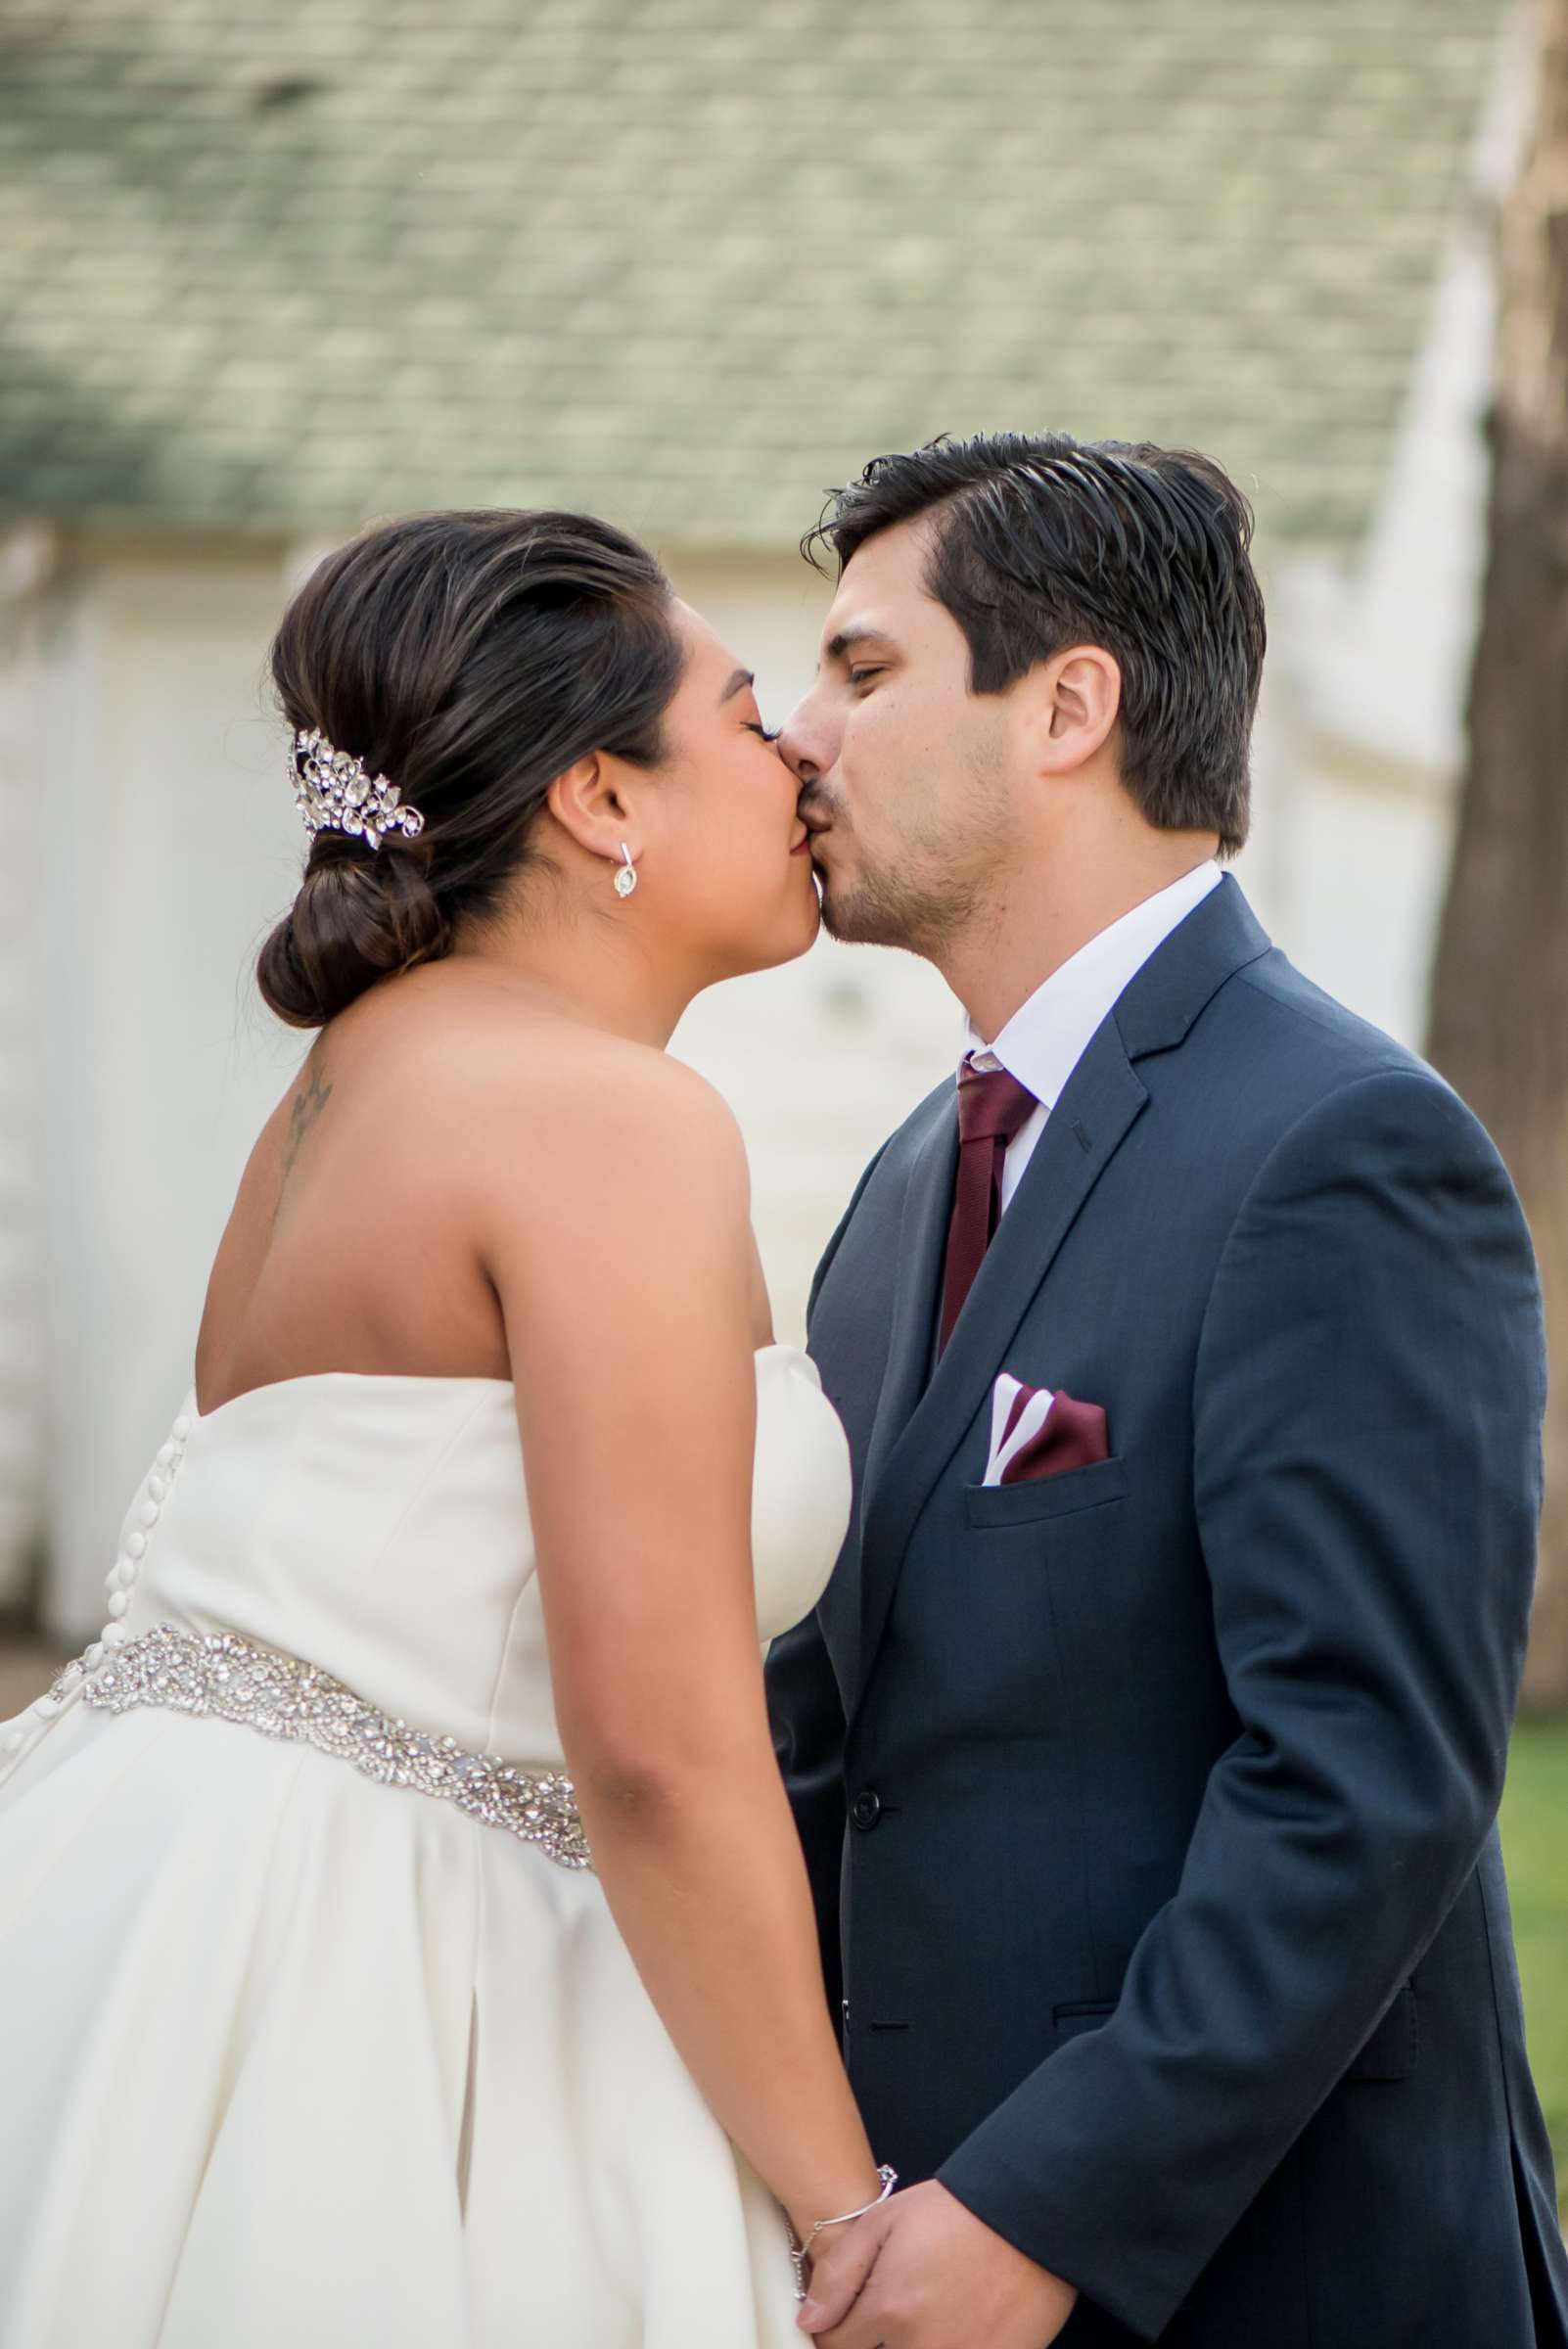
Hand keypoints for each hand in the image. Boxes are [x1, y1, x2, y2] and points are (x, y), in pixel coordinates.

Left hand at [797, 2178, 1077, 2347]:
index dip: (833, 2332)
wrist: (1028, 2215)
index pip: (835, 2347)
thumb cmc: (955, 2213)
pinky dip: (945, 2347)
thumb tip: (808, 2320)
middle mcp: (920, 2348)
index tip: (844, 2319)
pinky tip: (948, 2328)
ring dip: (902, 2346)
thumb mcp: (884, 2222)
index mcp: (887, 2311)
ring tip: (916, 2320)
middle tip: (885, 2315)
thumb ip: (838, 2274)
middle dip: (869, 2342)